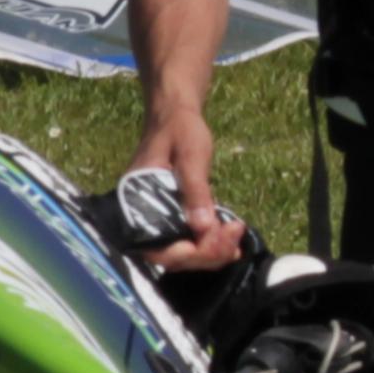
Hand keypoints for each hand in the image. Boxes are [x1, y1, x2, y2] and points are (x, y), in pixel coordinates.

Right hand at [121, 115, 247, 268]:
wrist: (176, 116)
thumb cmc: (180, 130)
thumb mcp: (191, 156)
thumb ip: (195, 190)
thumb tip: (204, 227)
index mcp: (136, 202)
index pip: (158, 247)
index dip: (191, 251)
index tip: (221, 233)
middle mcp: (142, 217)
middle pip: (172, 256)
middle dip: (207, 253)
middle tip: (235, 233)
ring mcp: (158, 219)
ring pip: (183, 253)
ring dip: (212, 251)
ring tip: (237, 235)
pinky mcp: (173, 216)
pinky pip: (189, 240)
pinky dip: (211, 244)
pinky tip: (231, 238)